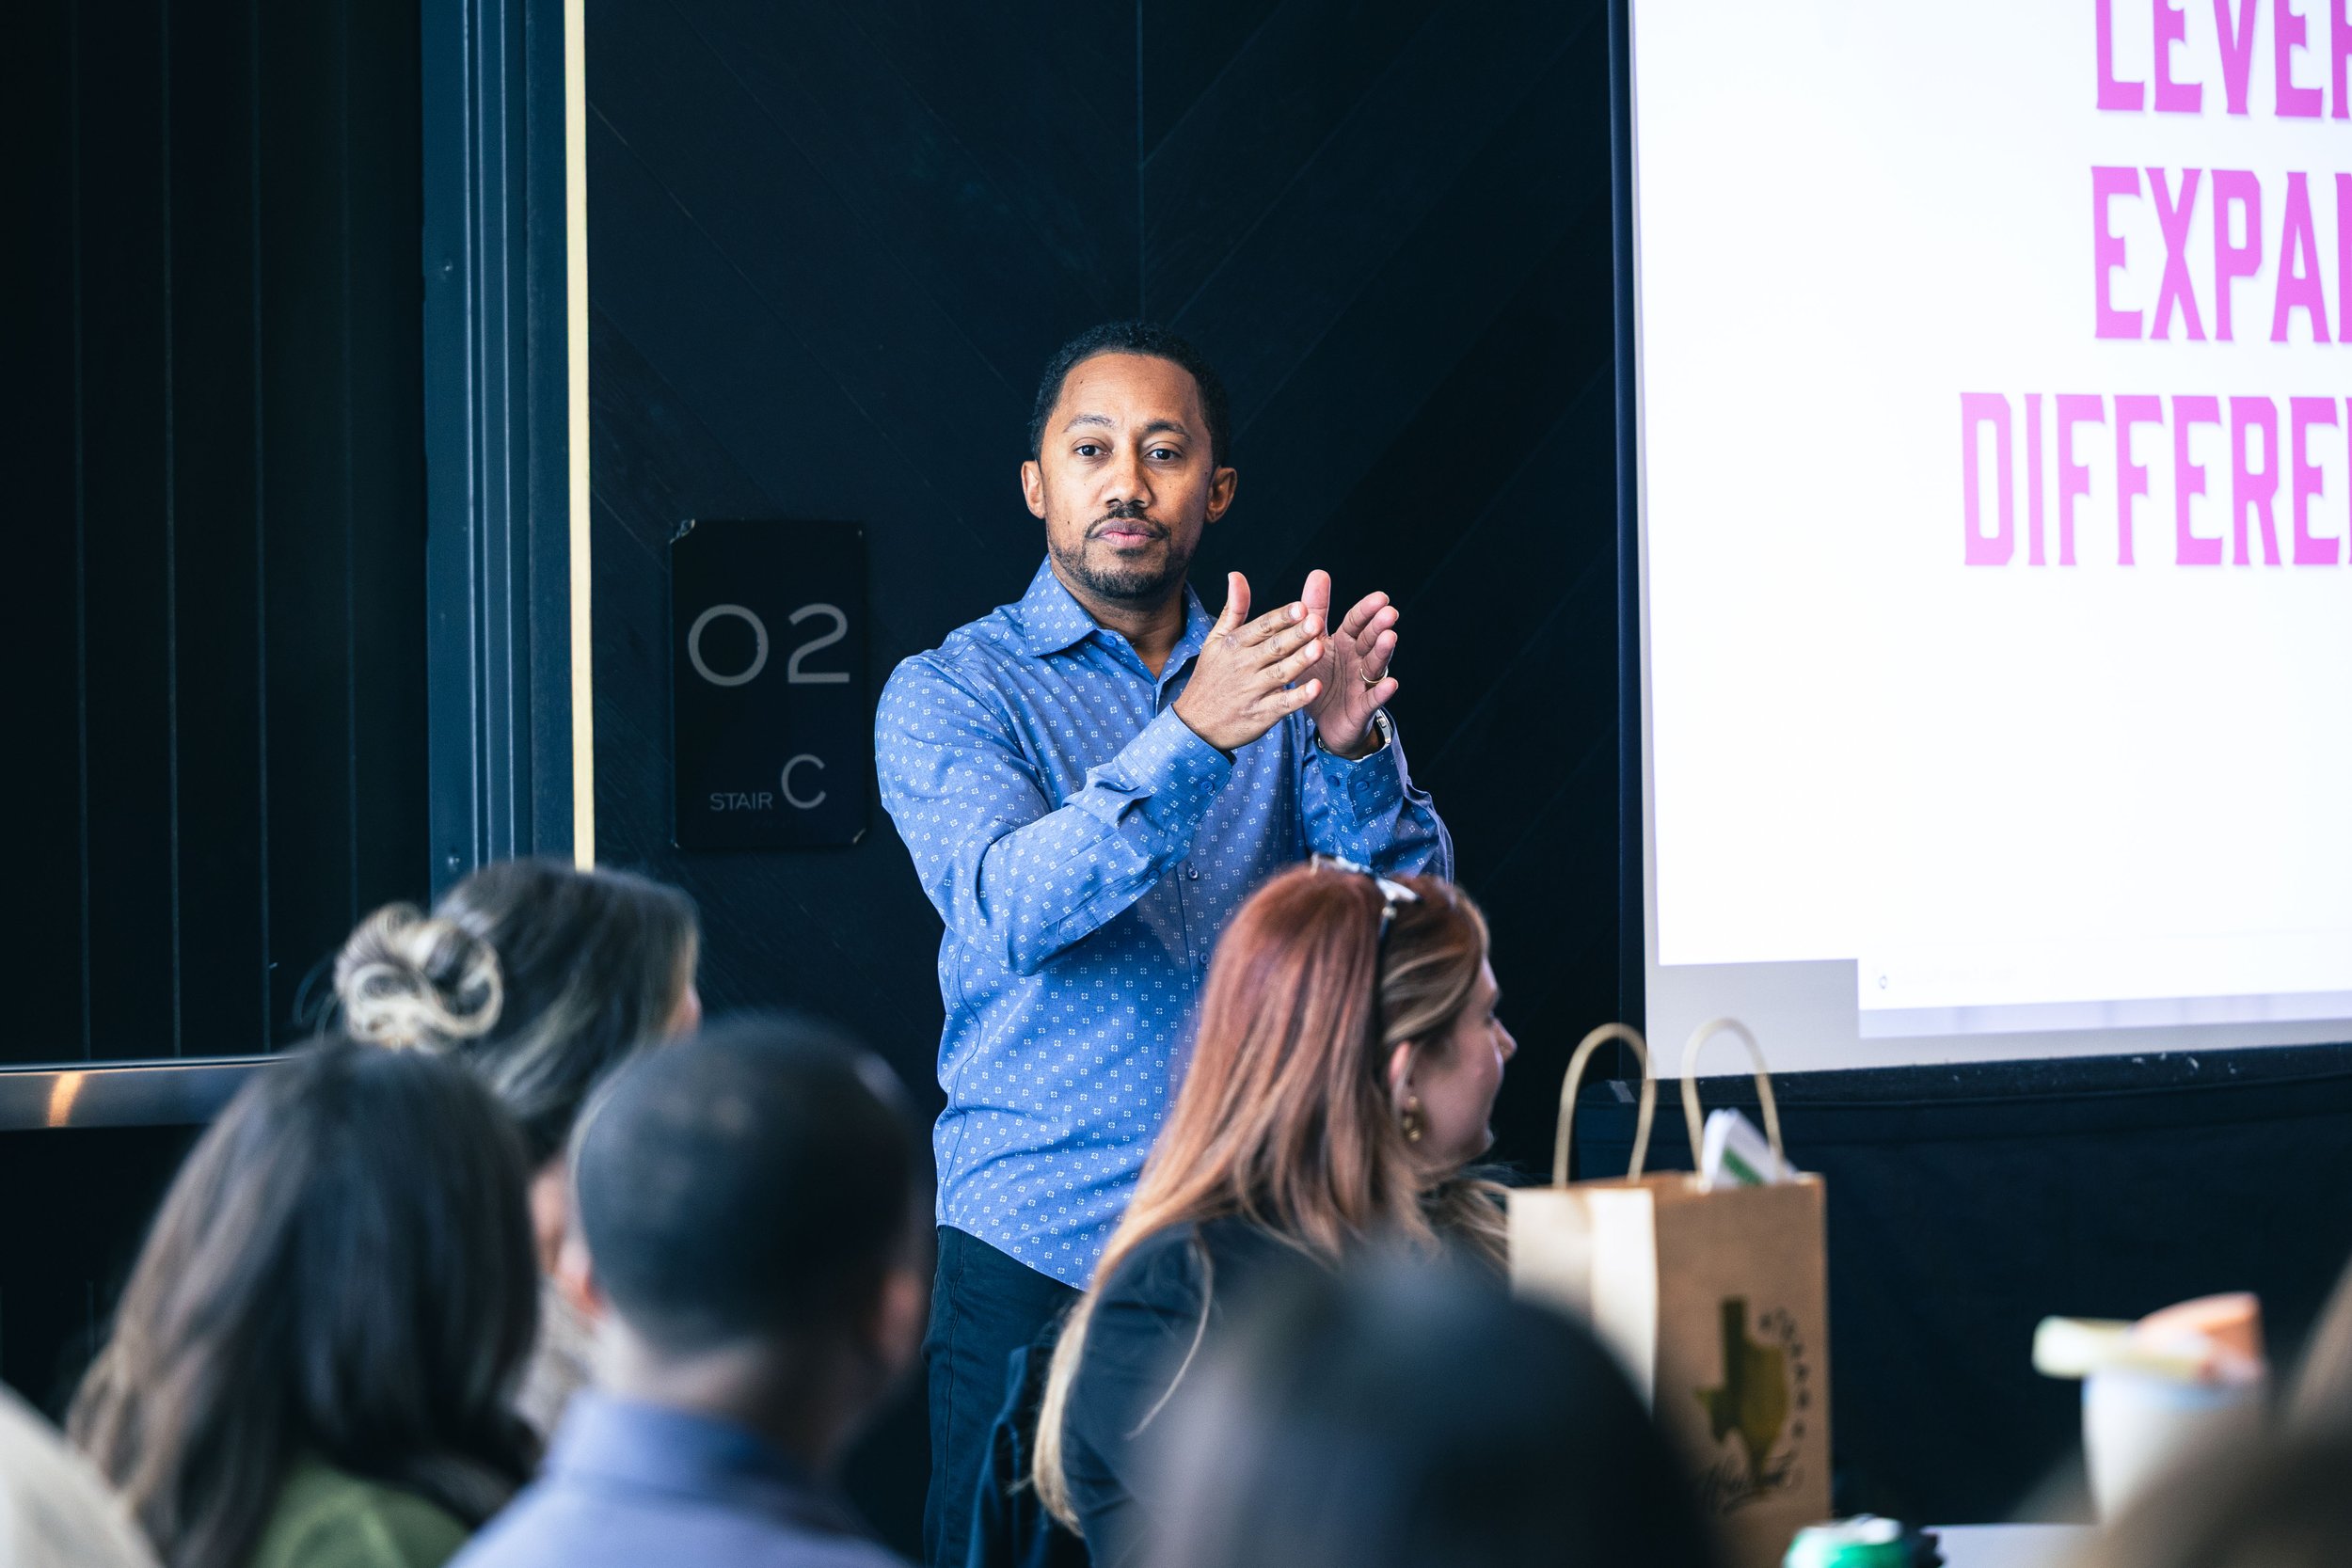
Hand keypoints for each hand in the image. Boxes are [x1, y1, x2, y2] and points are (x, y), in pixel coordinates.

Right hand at [1173, 573, 1325, 753]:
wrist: (1195, 725)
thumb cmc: (1210, 678)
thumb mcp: (1215, 640)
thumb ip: (1233, 609)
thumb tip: (1236, 575)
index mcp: (1234, 645)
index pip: (1261, 627)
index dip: (1281, 617)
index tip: (1301, 607)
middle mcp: (1243, 666)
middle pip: (1274, 647)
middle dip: (1295, 634)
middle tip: (1317, 621)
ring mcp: (1252, 691)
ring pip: (1280, 673)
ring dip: (1300, 661)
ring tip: (1319, 648)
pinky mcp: (1261, 714)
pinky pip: (1282, 704)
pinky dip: (1298, 697)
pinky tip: (1315, 687)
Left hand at [1297, 569, 1398, 757]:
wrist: (1323, 721)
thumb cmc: (1321, 676)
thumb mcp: (1314, 642)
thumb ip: (1316, 610)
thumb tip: (1319, 572)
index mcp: (1345, 642)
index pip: (1357, 622)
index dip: (1367, 610)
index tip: (1381, 597)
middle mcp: (1358, 659)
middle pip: (1369, 640)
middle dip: (1378, 626)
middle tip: (1388, 612)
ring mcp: (1363, 683)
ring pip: (1374, 665)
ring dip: (1383, 652)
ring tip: (1390, 638)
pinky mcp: (1362, 707)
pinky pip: (1372, 698)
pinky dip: (1382, 691)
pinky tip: (1392, 683)